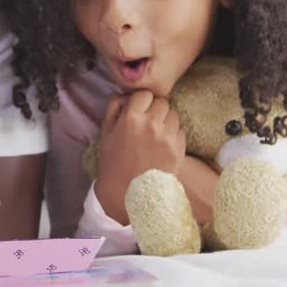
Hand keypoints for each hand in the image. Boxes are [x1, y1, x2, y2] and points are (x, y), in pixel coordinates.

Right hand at [92, 91, 186, 224]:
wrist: (127, 193)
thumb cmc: (114, 162)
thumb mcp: (105, 132)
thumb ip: (114, 108)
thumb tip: (126, 95)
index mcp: (131, 118)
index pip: (145, 94)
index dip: (141, 101)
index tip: (139, 109)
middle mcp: (151, 124)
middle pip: (162, 102)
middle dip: (155, 109)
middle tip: (148, 122)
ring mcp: (167, 137)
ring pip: (174, 115)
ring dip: (166, 120)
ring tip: (157, 134)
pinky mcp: (179, 149)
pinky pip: (181, 131)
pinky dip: (174, 134)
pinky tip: (163, 145)